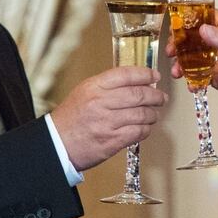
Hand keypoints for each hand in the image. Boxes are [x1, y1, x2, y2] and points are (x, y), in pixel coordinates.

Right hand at [50, 66, 165, 170]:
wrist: (57, 143)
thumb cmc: (71, 118)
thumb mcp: (85, 92)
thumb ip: (108, 85)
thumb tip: (135, 81)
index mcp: (94, 87)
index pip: (126, 75)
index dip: (145, 74)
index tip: (155, 75)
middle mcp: (101, 103)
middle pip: (139, 94)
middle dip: (155, 95)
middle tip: (161, 97)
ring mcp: (107, 123)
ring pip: (142, 114)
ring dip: (153, 114)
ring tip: (154, 113)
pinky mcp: (112, 141)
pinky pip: (138, 132)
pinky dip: (146, 129)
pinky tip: (145, 127)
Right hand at [167, 10, 217, 123]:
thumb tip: (204, 30)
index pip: (209, 18)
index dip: (191, 21)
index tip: (176, 26)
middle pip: (197, 38)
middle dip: (182, 44)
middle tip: (171, 51)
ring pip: (195, 57)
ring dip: (184, 63)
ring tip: (177, 70)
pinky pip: (200, 75)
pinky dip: (192, 79)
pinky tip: (189, 83)